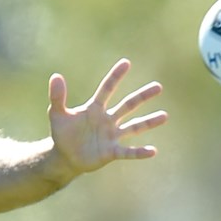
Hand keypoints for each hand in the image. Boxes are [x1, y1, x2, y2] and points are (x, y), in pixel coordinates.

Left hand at [48, 59, 169, 174]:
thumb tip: (56, 76)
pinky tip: (153, 151)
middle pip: (128, 105)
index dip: (115, 76)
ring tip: (164, 115)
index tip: (126, 62)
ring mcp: (112, 136)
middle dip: (142, 96)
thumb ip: (57, 97)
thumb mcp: (57, 114)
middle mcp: (108, 120)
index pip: (107, 89)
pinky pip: (128, 152)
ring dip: (149, 122)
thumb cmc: (62, 133)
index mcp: (95, 108)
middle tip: (158, 87)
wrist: (65, 157)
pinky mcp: (112, 152)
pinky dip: (139, 152)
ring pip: (134, 127)